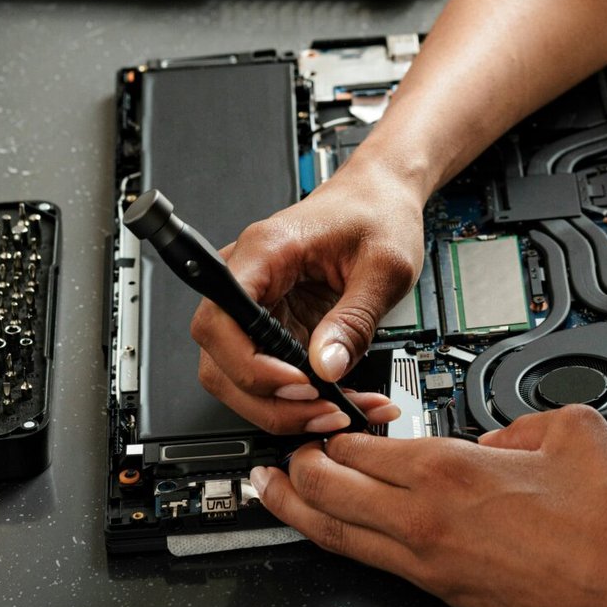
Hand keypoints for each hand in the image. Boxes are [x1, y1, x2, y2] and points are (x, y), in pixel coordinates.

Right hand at [189, 151, 421, 436]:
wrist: (381, 194)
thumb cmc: (378, 212)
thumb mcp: (384, 266)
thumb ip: (354, 319)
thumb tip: (326, 368)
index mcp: (266, 249)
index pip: (221, 317)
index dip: (249, 362)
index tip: (296, 382)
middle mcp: (249, 276)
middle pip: (221, 359)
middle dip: (270, 399)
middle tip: (325, 410)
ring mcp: (258, 302)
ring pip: (239, 376)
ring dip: (285, 407)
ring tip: (340, 412)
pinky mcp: (274, 322)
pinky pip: (270, 371)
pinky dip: (300, 397)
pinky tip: (340, 400)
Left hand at [246, 403, 606, 606]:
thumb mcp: (568, 428)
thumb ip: (517, 421)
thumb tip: (498, 434)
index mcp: (449, 471)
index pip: (358, 447)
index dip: (331, 428)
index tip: (323, 416)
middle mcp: (426, 523)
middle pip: (329, 494)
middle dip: (297, 468)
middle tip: (281, 452)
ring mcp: (431, 568)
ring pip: (340, 539)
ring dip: (299, 512)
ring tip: (272, 494)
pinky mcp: (448, 599)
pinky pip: (376, 566)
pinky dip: (346, 544)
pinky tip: (340, 534)